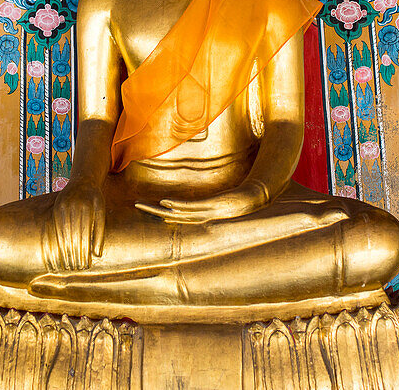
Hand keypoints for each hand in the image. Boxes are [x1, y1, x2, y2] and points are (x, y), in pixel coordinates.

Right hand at [44, 182, 103, 270]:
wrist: (83, 180)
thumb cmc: (95, 198)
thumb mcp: (101, 210)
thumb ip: (99, 231)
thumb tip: (97, 254)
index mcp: (87, 208)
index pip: (85, 235)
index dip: (84, 251)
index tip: (85, 264)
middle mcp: (74, 207)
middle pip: (73, 236)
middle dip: (75, 253)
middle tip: (77, 268)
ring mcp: (63, 207)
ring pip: (64, 234)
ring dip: (65, 250)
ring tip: (68, 264)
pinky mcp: (57, 208)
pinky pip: (56, 228)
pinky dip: (58, 241)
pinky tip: (60, 251)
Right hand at [135, 181, 269, 223]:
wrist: (260, 196)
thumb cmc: (246, 195)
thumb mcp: (229, 192)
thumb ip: (218, 190)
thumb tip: (211, 183)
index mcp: (206, 212)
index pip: (181, 214)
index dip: (165, 213)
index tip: (150, 209)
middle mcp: (205, 215)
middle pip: (175, 216)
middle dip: (155, 213)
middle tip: (138, 207)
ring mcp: (209, 212)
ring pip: (181, 214)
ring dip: (163, 211)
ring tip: (146, 207)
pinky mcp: (215, 206)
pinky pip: (192, 207)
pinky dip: (179, 207)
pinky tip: (166, 203)